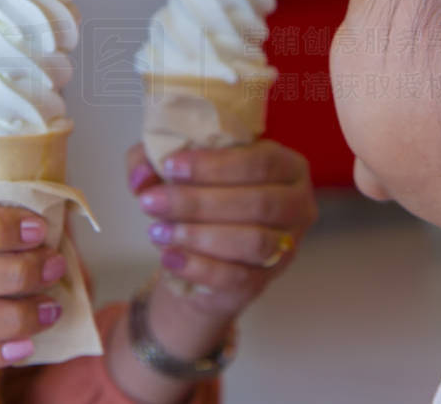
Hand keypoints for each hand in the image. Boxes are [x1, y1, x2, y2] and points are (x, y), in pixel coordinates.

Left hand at [128, 140, 317, 317]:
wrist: (203, 251)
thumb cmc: (200, 195)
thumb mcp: (175, 168)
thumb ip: (151, 160)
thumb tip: (142, 177)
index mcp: (287, 165)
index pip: (261, 162)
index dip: (215, 165)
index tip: (170, 167)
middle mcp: (298, 205)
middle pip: (258, 203)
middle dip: (199, 202)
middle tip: (152, 202)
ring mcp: (286, 247)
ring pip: (253, 241)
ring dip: (200, 235)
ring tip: (157, 230)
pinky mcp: (265, 280)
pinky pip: (237, 277)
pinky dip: (199, 267)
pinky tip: (169, 256)